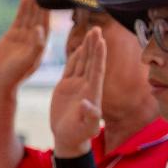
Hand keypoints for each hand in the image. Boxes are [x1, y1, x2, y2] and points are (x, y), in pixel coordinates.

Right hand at [0, 0, 49, 89]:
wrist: (2, 80)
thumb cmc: (17, 74)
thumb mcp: (29, 61)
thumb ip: (36, 46)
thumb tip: (40, 29)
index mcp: (42, 44)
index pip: (47, 24)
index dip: (48, 11)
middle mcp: (35, 38)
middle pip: (39, 17)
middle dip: (41, 3)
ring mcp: (24, 36)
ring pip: (29, 16)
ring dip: (32, 3)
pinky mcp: (13, 35)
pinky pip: (19, 19)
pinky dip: (22, 9)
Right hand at [50, 27, 104, 157]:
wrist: (68, 138)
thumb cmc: (78, 135)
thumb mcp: (85, 128)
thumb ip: (89, 117)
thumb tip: (87, 104)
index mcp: (92, 93)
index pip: (97, 71)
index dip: (99, 56)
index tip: (101, 41)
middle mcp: (87, 86)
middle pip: (92, 62)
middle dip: (95, 46)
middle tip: (97, 29)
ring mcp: (77, 85)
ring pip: (83, 62)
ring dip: (87, 47)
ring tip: (92, 32)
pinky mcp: (67, 86)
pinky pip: (72, 68)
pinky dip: (76, 57)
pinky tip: (80, 46)